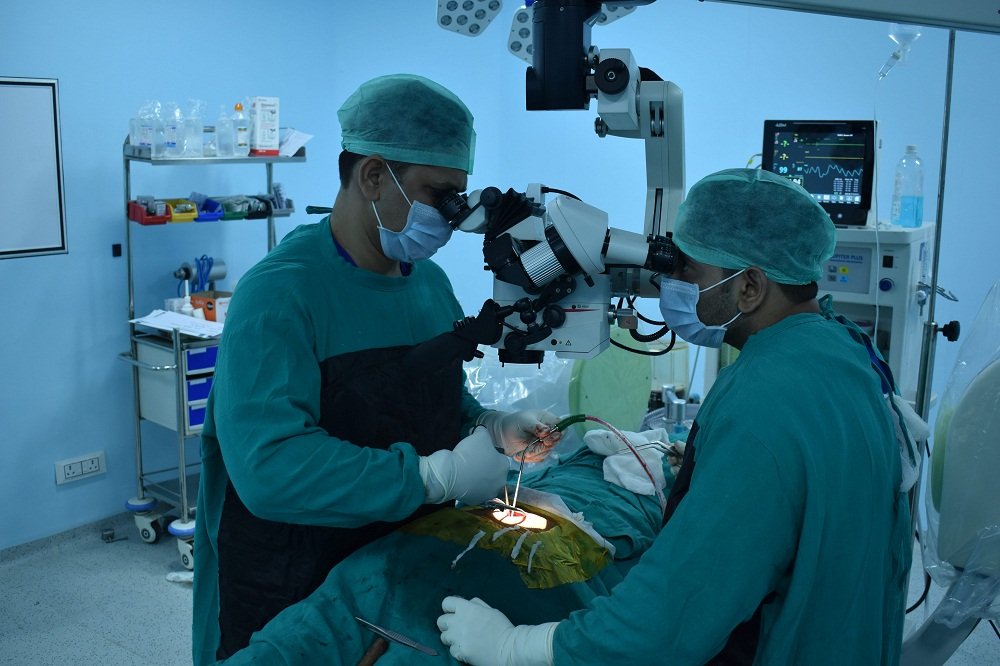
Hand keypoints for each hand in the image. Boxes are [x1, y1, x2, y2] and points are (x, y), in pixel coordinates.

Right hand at [418, 428, 507, 504]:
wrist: (450, 475)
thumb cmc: (469, 454)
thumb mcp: (479, 435)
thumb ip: (483, 432)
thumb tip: (480, 431)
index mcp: (504, 466)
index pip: (499, 456)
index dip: (488, 451)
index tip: (478, 450)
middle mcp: (500, 482)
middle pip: (493, 471)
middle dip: (485, 466)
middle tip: (472, 459)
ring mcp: (488, 494)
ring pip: (485, 482)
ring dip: (478, 477)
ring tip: (466, 469)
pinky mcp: (475, 501)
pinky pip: (474, 491)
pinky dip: (469, 486)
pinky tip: (461, 478)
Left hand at [437, 596, 555, 665]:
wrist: (508, 648)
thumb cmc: (502, 627)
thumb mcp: (490, 610)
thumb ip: (475, 605)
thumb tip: (466, 603)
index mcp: (466, 608)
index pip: (446, 602)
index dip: (449, 608)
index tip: (454, 613)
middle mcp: (458, 622)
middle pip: (440, 621)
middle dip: (447, 624)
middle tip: (456, 628)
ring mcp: (458, 638)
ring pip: (443, 637)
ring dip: (451, 638)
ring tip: (461, 640)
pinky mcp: (460, 651)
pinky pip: (451, 650)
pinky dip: (457, 650)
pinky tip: (466, 649)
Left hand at [480, 410, 561, 461]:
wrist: (500, 434)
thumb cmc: (512, 423)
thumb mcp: (523, 422)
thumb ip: (536, 427)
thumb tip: (548, 432)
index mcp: (547, 419)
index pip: (561, 427)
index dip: (557, 434)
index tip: (546, 440)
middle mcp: (548, 431)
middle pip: (555, 442)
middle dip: (542, 447)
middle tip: (530, 450)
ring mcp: (544, 442)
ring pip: (547, 452)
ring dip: (534, 453)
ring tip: (523, 452)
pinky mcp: (539, 451)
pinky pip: (540, 458)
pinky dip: (530, 458)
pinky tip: (521, 454)